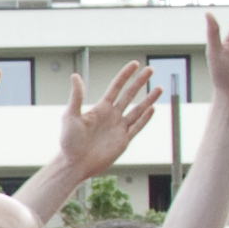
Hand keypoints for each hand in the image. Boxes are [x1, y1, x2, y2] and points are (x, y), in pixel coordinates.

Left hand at [56, 62, 159, 181]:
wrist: (74, 164)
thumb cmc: (69, 141)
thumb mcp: (70, 116)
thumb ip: (77, 97)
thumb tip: (75, 76)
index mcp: (100, 108)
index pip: (116, 87)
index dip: (126, 75)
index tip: (135, 64)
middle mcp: (111, 116)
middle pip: (130, 95)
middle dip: (140, 82)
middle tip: (151, 69)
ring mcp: (118, 128)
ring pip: (137, 110)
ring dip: (148, 99)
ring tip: (159, 88)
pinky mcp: (123, 141)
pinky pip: (137, 127)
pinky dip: (145, 118)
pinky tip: (152, 109)